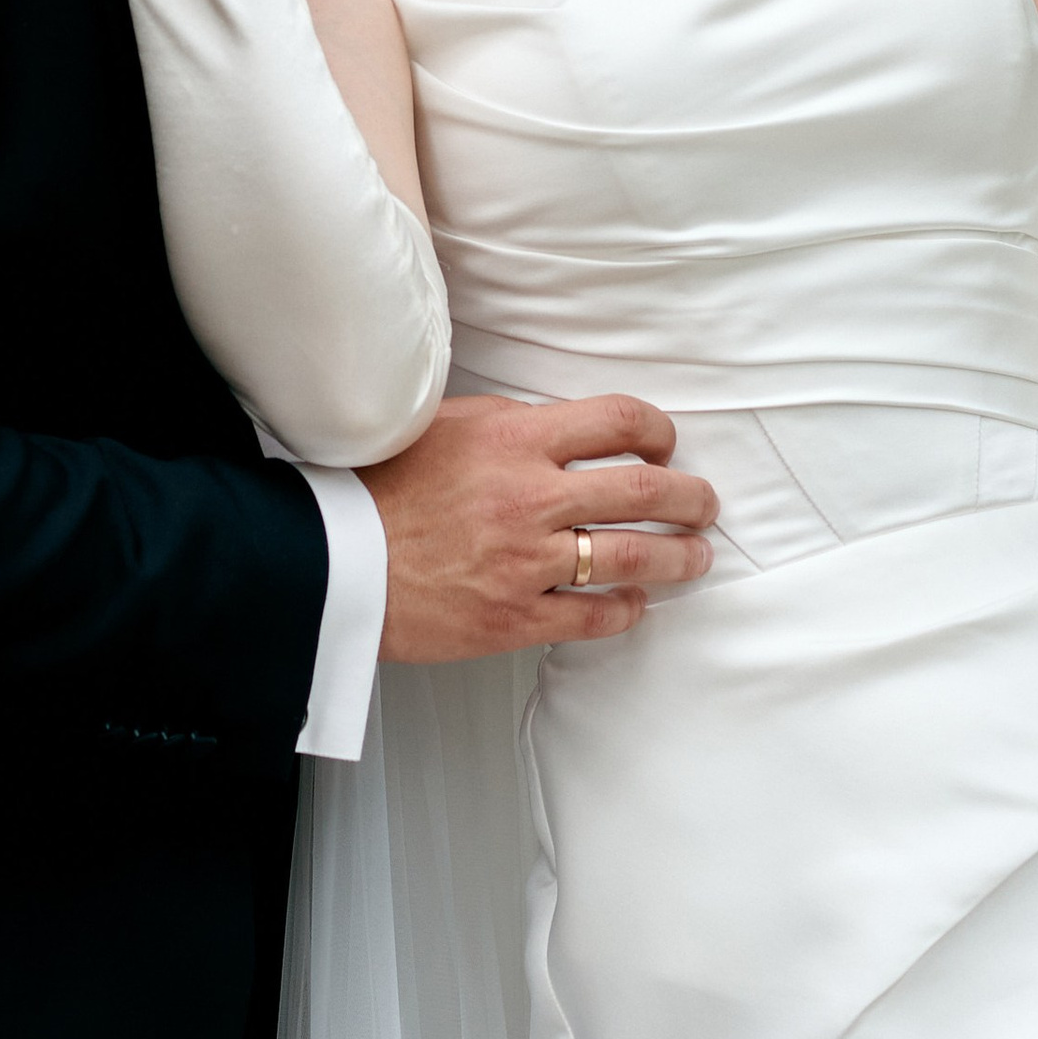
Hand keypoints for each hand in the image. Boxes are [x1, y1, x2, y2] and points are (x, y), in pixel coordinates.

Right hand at [366, 394, 716, 662]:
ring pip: (632, 557)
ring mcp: (526, 562)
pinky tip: (636, 603)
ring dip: (678, 557)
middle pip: (645, 492)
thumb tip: (568, 430)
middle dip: (691, 499)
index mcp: (515, 437)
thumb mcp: (448, 426)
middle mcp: (530, 497)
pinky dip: (626, 610)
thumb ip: (513, 425)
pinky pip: (593, 616)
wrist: (333, 558)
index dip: (659, 432)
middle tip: (704, 505)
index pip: (619, 420)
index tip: (666, 447)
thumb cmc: (381, 487)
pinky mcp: (514, 618)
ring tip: (696, 556)